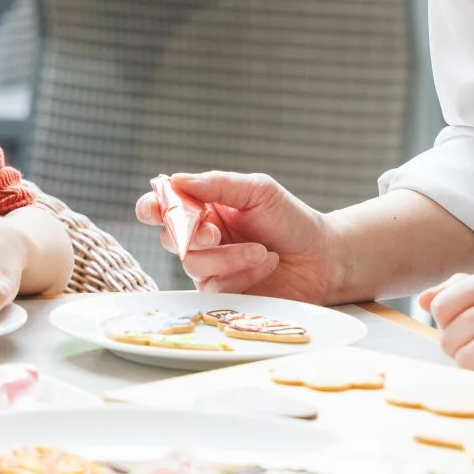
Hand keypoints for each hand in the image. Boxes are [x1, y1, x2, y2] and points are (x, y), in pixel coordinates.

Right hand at [135, 171, 338, 302]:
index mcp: (204, 207)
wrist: (322, 258)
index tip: (156, 210)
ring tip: (262, 251)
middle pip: (170, 237)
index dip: (151, 208)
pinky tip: (265, 265)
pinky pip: (214, 286)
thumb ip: (218, 184)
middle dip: (190, 235)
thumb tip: (176, 180)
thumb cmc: (290, 220)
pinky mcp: (222, 292)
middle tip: (215, 233)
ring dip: (228, 257)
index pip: (162, 207)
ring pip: (192, 264)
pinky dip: (241, 274)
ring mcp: (210, 267)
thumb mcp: (258, 191)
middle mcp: (200, 238)